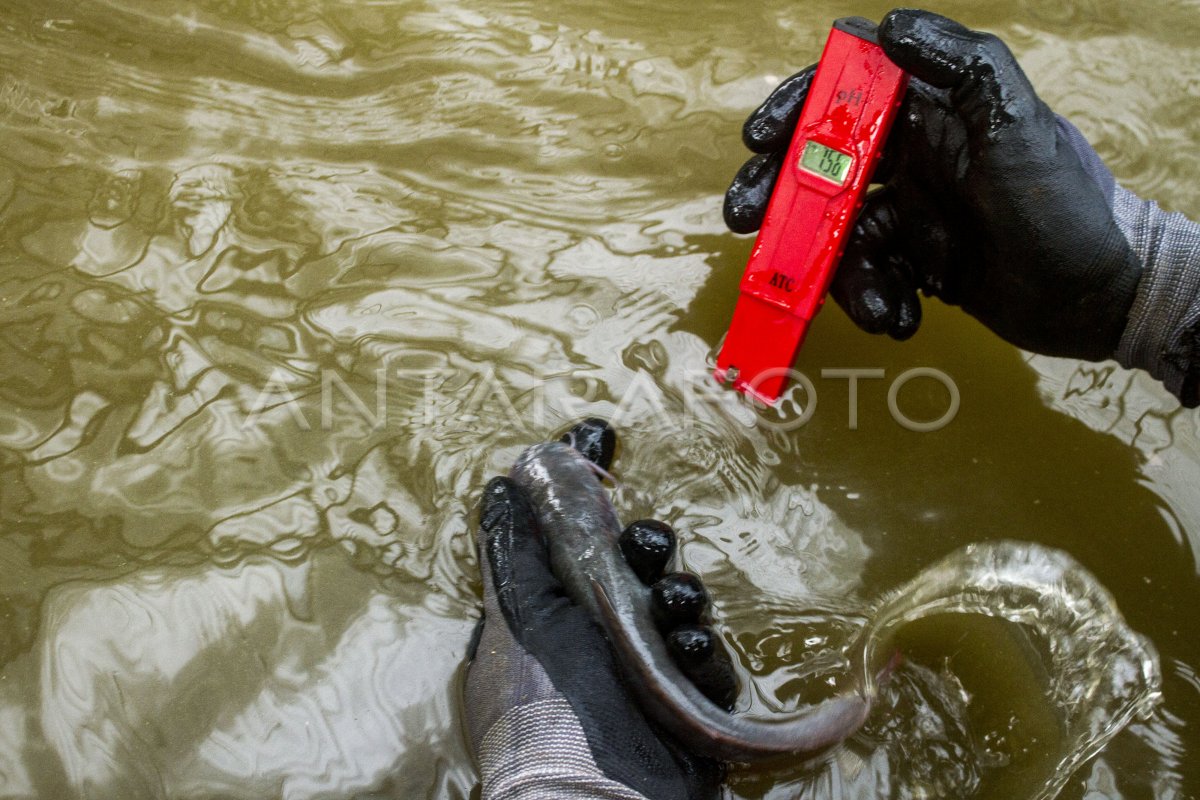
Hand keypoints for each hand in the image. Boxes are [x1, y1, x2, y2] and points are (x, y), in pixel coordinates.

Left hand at [464, 427, 735, 799]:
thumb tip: (501, 483)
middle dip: (644, 549)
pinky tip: (688, 647)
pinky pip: (702, 661)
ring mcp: (639, 674)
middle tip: (645, 547)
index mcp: (544, 616)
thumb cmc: (549, 705)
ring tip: (674, 604)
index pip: (569, 536)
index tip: (600, 436)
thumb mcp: (523, 617)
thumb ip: (517, 550)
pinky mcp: (683, 705)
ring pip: (673, 607)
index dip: (586, 488)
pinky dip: (697, 650)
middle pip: (631, 568)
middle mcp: (591, 640)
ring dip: (676, 598)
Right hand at [724, 8, 1141, 360]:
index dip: (796, 108)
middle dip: (781, 194)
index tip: (762, 139)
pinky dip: (872, 297)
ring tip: (875, 305)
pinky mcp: (915, 258)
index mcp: (933, 111)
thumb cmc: (1067, 205)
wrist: (1098, 299)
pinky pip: (866, 273)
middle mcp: (914, 154)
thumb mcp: (1020, 125)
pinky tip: (900, 316)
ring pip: (838, 231)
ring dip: (839, 271)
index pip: (846, 92)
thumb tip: (888, 27)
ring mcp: (911, 209)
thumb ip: (963, 65)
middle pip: (821, 164)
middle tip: (748, 222)